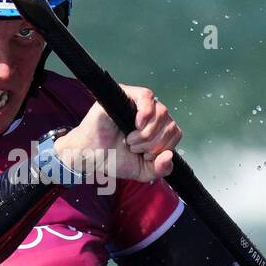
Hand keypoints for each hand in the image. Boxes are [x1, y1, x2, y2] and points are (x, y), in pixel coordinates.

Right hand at [54, 85, 181, 181]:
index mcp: (156, 129)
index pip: (175, 133)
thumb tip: (169, 156)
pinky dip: (146, 112)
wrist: (90, 157)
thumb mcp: (143, 171)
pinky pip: (147, 96)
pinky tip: (138, 123)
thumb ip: (160, 169)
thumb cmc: (113, 159)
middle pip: (170, 124)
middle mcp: (150, 114)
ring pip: (161, 112)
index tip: (146, 156)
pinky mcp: (125, 94)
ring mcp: (138, 103)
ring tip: (130, 140)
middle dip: (153, 143)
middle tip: (134, 148)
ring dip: (146, 133)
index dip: (164, 147)